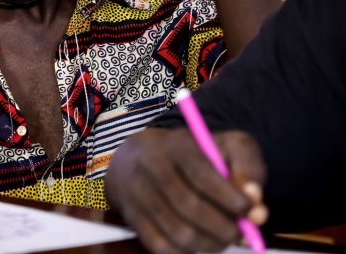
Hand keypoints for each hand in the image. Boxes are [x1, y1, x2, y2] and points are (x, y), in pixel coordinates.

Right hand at [105, 128, 267, 253]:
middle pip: (190, 207)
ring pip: (179, 233)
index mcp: (177, 144)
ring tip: (222, 237)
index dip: (232, 200)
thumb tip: (257, 208)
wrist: (136, 159)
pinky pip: (162, 247)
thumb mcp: (225, 146)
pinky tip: (199, 240)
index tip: (255, 213)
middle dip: (226, 228)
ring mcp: (138, 192)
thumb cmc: (193, 155)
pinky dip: (187, 251)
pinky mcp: (131, 216)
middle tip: (243, 233)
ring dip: (210, 243)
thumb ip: (249, 168)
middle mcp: (151, 166)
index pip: (202, 176)